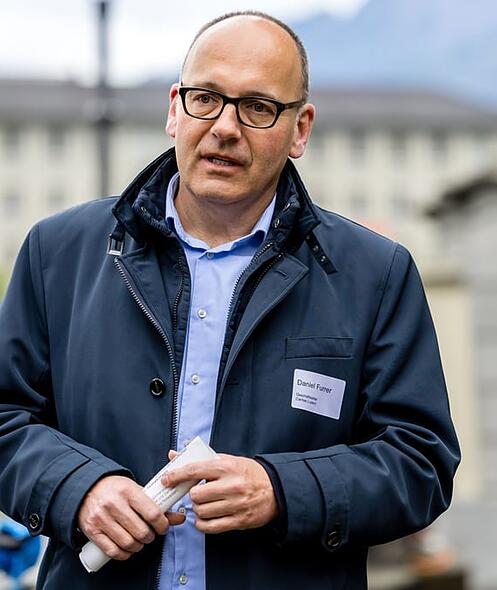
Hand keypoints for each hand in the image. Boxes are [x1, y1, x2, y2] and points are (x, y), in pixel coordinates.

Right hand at [78, 475, 184, 560]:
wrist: (88, 487)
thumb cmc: (116, 489)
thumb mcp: (136, 491)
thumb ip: (156, 505)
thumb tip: (179, 518)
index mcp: (128, 491)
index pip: (152, 513)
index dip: (162, 525)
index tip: (163, 528)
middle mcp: (114, 504)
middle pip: (141, 531)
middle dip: (150, 537)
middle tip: (150, 535)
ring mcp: (102, 518)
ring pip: (128, 543)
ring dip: (138, 546)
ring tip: (139, 541)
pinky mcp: (92, 530)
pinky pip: (112, 550)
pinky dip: (123, 554)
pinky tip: (127, 549)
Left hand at [163, 452, 277, 533]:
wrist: (275, 489)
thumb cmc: (248, 473)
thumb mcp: (227, 459)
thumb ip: (200, 459)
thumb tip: (174, 456)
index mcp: (226, 466)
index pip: (194, 470)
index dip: (176, 475)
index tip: (167, 479)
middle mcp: (230, 485)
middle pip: (196, 495)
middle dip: (192, 495)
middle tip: (198, 493)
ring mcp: (235, 504)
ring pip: (201, 512)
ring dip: (198, 509)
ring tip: (205, 504)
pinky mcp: (238, 520)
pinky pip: (210, 527)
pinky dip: (202, 524)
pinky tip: (206, 517)